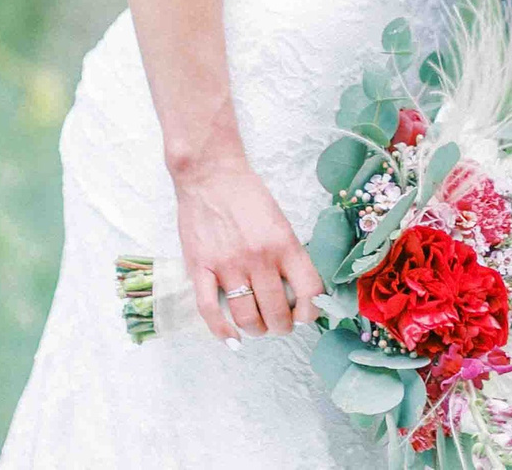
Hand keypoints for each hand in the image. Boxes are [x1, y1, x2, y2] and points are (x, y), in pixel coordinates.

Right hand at [171, 152, 324, 340]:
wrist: (210, 173)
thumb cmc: (248, 194)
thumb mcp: (281, 220)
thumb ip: (289, 254)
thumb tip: (300, 290)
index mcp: (284, 243)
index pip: (309, 290)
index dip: (310, 312)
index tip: (305, 316)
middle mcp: (259, 257)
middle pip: (277, 311)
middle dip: (282, 326)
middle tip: (280, 325)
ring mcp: (228, 264)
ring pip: (246, 316)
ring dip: (256, 330)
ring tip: (258, 328)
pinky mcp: (200, 267)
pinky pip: (210, 309)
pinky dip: (221, 330)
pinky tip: (230, 338)